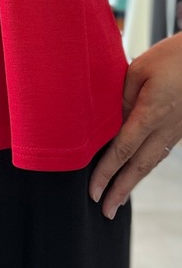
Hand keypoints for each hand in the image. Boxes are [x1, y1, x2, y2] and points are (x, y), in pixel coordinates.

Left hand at [88, 33, 181, 219]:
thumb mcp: (139, 70)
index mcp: (151, 112)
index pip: (123, 149)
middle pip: (139, 166)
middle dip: (120, 190)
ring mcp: (175, 130)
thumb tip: (110, 120)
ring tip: (117, 199)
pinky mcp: (180, 128)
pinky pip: (159, 152)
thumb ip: (121, 96)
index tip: (94, 190)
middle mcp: (165, 127)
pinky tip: (135, 172)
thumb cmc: (172, 57)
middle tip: (105, 210)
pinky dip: (144, 166)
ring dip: (132, 182)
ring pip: (151, 162)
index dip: (107, 171)